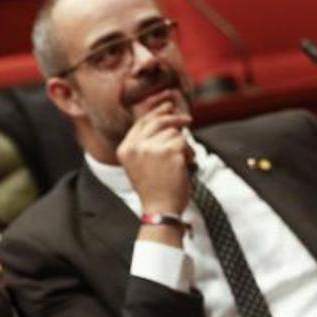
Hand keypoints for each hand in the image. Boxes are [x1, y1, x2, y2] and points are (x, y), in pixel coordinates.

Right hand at [116, 89, 193, 214]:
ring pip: (174, 133)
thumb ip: (145, 143)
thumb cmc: (154, 189)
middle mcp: (136, 147)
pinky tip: (186, 165)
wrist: (160, 208)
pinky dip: (190, 153)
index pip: (142, 122)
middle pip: (158, 121)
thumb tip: (164, 117)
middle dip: (174, 119)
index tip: (169, 107)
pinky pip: (185, 143)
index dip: (157, 112)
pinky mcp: (170, 152)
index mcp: (125, 149)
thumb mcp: (139, 165)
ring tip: (181, 160)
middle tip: (187, 120)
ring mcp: (152, 149)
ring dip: (183, 145)